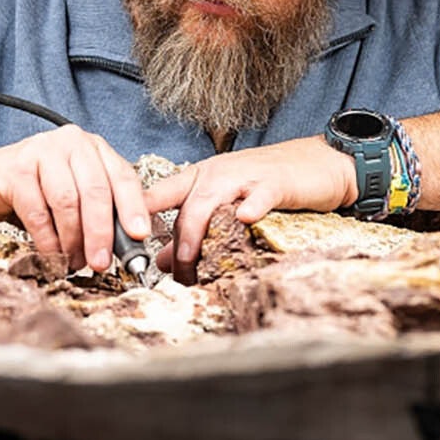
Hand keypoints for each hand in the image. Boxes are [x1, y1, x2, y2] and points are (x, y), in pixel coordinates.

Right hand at [0, 125, 151, 271]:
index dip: (134, 208)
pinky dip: (47, 240)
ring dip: (73, 240)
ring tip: (74, 261)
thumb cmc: (32, 191)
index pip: (122, 176)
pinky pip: (38, 212)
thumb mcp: (74, 195)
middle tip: (102, 262)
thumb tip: (134, 239)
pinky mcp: (16, 169)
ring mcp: (42, 151)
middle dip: (101, 233)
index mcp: (92, 147)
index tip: (140, 236)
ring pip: (68, 202)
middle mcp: (70, 142)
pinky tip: (51, 253)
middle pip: (96, 191)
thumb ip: (103, 209)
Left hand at [142, 136, 356, 283]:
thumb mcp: (227, 205)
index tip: (120, 240)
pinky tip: (245, 219)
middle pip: (185, 206)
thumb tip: (163, 261)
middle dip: (177, 243)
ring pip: (211, 200)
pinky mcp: (275, 182)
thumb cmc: (269, 185)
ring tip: (192, 258)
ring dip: (199, 230)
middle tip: (176, 276)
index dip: (136, 215)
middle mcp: (217, 173)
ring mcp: (245, 176)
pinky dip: (251, 205)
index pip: (159, 193)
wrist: (320, 163)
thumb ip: (194, 230)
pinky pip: (259, 194)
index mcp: (200, 178)